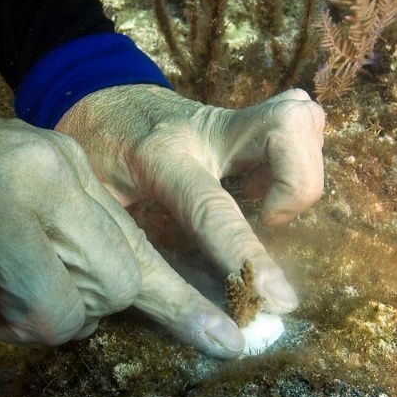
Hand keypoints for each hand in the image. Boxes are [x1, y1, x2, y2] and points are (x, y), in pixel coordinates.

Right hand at [0, 82, 244, 357]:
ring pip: (53, 318)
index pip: (137, 245)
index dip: (182, 302)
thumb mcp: (8, 176)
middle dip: (70, 312)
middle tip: (11, 287)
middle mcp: (37, 176)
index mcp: (62, 161)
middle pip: (109, 292)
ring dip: (8, 318)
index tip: (225, 340)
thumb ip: (62, 223)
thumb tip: (105, 287)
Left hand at [56, 85, 324, 313]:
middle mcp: (203, 129)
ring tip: (271, 208)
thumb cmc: (94, 152)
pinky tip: (274, 185)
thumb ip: (114, 231)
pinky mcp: (245, 117)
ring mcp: (229, 117)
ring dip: (304, 169)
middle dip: (300, 183)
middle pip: (283, 128)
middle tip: (273, 223)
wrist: (99, 98)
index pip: (210, 208)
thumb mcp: (91, 194)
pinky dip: (301, 157)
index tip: (278, 298)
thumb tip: (138, 289)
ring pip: (300, 120)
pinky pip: (298, 124)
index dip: (246, 253)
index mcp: (158, 156)